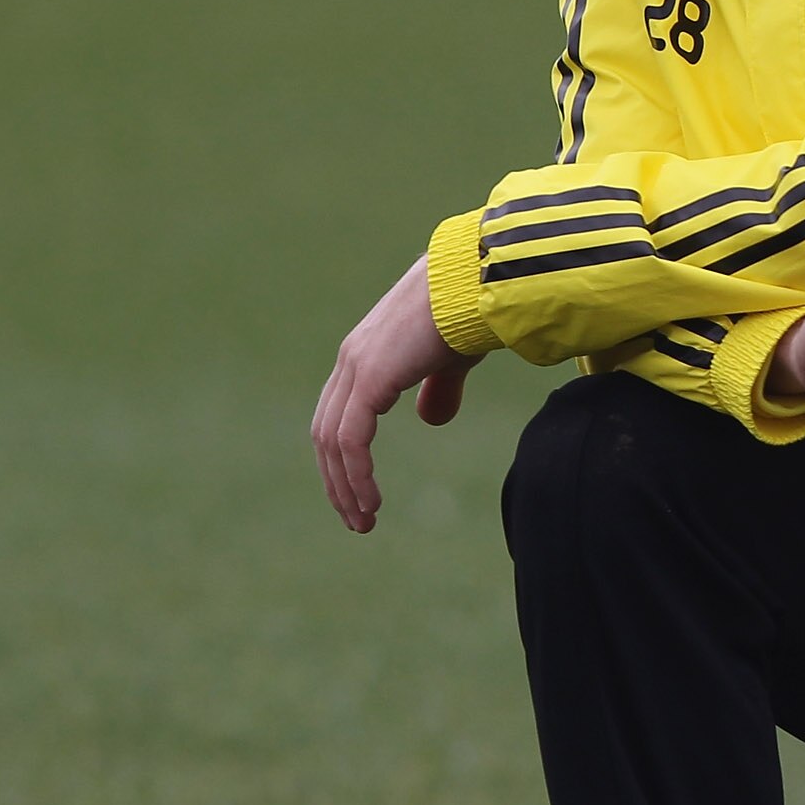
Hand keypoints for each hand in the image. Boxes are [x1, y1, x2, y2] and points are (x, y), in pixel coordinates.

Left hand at [313, 255, 476, 530]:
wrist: (478, 284)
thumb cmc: (471, 313)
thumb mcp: (451, 359)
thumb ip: (439, 388)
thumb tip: (432, 420)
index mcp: (366, 354)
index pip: (338, 415)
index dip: (344, 458)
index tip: (359, 494)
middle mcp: (352, 360)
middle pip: (326, 433)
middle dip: (338, 481)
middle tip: (356, 519)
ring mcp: (357, 368)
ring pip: (333, 442)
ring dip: (346, 487)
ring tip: (364, 520)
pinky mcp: (370, 379)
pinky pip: (351, 440)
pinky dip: (357, 475)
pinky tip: (371, 501)